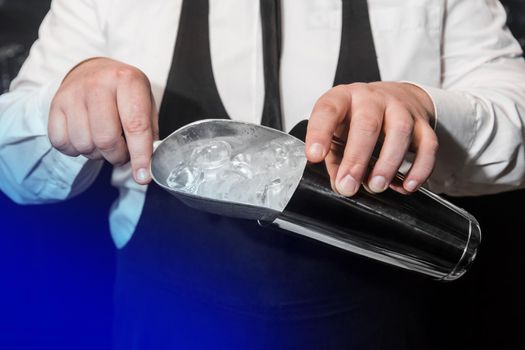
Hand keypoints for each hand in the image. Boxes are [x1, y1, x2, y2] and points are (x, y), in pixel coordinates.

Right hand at [48, 57, 157, 183]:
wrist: (93, 71)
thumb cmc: (125, 94)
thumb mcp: (146, 104)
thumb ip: (149, 135)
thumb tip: (146, 167)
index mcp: (128, 81)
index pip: (135, 126)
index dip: (140, 156)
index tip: (142, 177)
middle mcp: (98, 84)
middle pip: (106, 139)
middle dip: (117, 156)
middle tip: (122, 153)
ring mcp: (73, 94)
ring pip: (84, 144)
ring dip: (97, 154)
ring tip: (104, 143)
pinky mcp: (55, 104)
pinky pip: (62, 143)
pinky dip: (76, 151)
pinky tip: (86, 138)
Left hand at [305, 82, 437, 195]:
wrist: (395, 96)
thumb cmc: (358, 118)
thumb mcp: (338, 131)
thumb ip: (334, 158)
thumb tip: (340, 184)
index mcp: (344, 98)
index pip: (328, 111)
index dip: (320, 133)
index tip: (315, 156)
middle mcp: (372, 99)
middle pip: (367, 124)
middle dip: (357, 158)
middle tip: (348, 185)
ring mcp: (400, 108)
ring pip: (400, 131)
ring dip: (388, 163)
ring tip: (377, 186)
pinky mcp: (422, 123)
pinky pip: (428, 145)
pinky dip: (420, 168)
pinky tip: (407, 185)